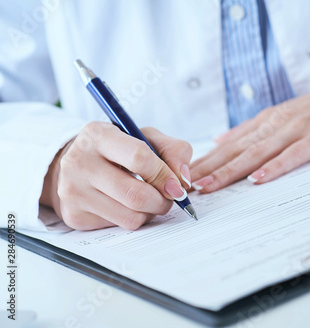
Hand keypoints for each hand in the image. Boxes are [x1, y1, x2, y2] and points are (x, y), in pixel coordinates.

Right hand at [39, 122, 192, 230]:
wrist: (76, 164)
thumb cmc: (119, 149)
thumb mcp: (146, 137)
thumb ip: (173, 150)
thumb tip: (183, 180)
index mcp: (98, 135)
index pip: (139, 158)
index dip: (165, 174)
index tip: (177, 184)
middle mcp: (79, 162)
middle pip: (136, 195)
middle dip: (162, 200)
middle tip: (168, 197)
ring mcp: (73, 191)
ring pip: (130, 216)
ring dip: (151, 212)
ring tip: (150, 200)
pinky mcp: (75, 215)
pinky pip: (119, 226)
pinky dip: (134, 219)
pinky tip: (129, 205)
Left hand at [190, 91, 309, 192]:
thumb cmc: (306, 114)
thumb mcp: (272, 118)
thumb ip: (245, 132)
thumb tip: (216, 142)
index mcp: (260, 124)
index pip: (227, 145)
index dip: (206, 160)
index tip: (185, 173)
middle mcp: (272, 127)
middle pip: (236, 150)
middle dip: (210, 168)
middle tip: (189, 184)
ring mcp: (292, 132)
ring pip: (257, 153)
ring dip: (231, 170)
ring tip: (211, 185)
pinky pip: (292, 156)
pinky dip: (274, 168)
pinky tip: (257, 180)